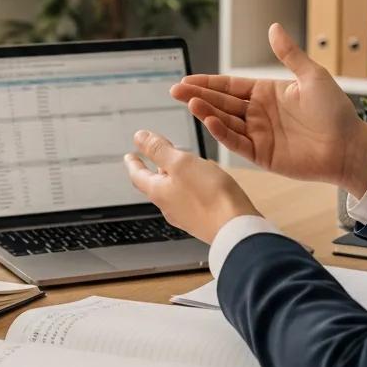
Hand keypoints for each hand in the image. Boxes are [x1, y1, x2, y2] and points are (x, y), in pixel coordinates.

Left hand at [123, 129, 258, 243]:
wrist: (237, 228)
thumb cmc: (210, 196)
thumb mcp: (181, 163)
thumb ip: (158, 150)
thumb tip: (139, 137)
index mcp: (159, 191)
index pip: (138, 175)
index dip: (134, 163)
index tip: (130, 156)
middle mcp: (169, 206)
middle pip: (156, 184)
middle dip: (154, 169)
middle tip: (155, 158)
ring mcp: (186, 216)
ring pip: (174, 192)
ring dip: (174, 177)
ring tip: (180, 167)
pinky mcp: (203, 220)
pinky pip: (191, 200)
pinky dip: (191, 187)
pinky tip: (203, 184)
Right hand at [171, 22, 366, 197]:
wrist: (349, 146)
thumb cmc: (335, 111)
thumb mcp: (312, 76)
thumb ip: (289, 54)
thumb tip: (274, 27)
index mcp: (266, 93)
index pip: (230, 86)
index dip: (208, 83)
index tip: (187, 80)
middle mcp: (258, 113)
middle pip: (221, 103)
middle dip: (198, 96)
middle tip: (175, 90)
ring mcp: (258, 134)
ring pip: (225, 121)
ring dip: (207, 112)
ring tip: (190, 103)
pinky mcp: (262, 154)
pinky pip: (237, 142)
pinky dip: (222, 133)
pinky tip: (210, 121)